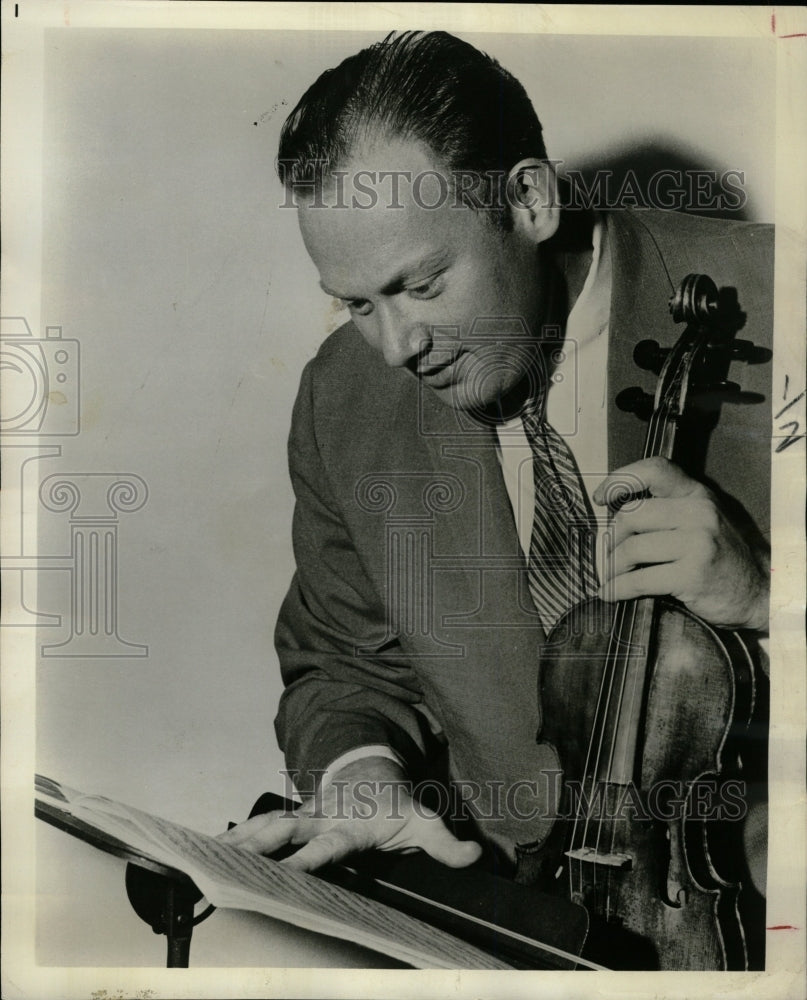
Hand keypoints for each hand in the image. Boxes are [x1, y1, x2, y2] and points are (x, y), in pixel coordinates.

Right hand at [217, 756, 481, 872]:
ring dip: (241, 838)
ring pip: (269, 826)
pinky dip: (238, 835)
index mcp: (349, 825)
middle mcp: (322, 820)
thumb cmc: (396, 802)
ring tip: (211, 851)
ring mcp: (305, 817)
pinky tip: (215, 847)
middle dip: (259, 842)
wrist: (371, 769)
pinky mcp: (296, 819)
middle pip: (286, 832)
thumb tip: (478, 856)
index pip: (326, 846)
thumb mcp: (424, 822)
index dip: (307, 858)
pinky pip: (263, 826)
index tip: (286, 870)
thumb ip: (447, 844)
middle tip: (232, 856)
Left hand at [593, 457, 768, 630]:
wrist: (760, 590)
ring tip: (609, 578)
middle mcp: (698, 512)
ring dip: (611, 568)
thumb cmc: (722, 555)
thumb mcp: (702, 520)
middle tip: (606, 556)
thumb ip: (669, 509)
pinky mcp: (693, 574)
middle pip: (631, 516)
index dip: (620, 479)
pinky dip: (618, 588)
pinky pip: (640, 580)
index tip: (602, 497)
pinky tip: (611, 593)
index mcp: (696, 494)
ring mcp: (698, 542)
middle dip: (611, 540)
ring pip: (632, 549)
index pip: (654, 470)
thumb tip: (616, 515)